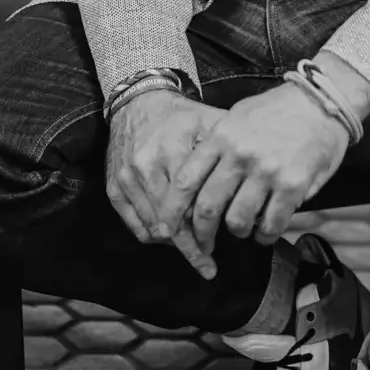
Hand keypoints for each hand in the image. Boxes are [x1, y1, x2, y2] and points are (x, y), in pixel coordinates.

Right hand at [105, 88, 223, 278]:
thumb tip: (255, 174)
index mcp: (172, 149)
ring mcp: (127, 179)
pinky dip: (154, 237)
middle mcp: (146, 166)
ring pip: (153, 227)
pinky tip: (171, 240)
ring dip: (174, 246)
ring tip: (195, 255)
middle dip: (191, 248)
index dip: (207, 227)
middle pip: (171, 221)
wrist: (137, 102)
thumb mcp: (207, 119)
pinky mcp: (114, 187)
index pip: (191, 202)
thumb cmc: (179, 115)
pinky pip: (135, 225)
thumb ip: (227, 148)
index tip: (221, 247)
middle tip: (208, 267)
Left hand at [157, 83, 350, 259]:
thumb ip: (218, 146)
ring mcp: (266, 171)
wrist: (321, 101)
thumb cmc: (278, 109)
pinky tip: (266, 231)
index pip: (186, 179)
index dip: (172, 209)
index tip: (167, 227)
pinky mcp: (292, 185)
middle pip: (207, 207)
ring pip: (237, 221)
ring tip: (244, 229)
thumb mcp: (238, 117)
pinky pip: (270, 224)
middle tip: (204, 245)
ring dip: (238, 233)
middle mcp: (239, 155)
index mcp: (221, 136)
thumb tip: (198, 178)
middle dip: (201, 234)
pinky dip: (265, 235)